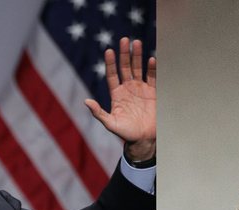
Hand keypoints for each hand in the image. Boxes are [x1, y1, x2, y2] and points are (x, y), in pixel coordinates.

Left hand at [85, 37, 155, 161]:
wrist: (144, 140)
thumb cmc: (126, 133)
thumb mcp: (110, 124)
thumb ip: (99, 113)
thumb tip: (86, 102)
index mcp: (117, 94)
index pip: (112, 74)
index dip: (110, 63)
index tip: (108, 51)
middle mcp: (128, 88)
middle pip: (125, 67)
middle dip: (124, 54)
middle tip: (124, 40)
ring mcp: (140, 89)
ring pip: (138, 68)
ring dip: (137, 56)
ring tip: (137, 43)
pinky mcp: (152, 93)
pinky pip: (152, 78)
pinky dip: (152, 69)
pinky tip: (151, 59)